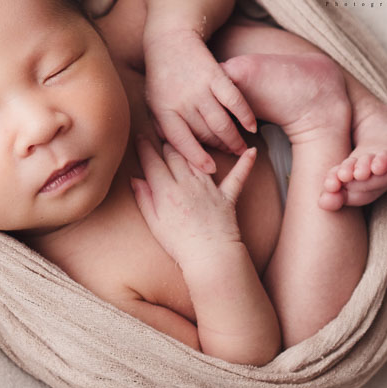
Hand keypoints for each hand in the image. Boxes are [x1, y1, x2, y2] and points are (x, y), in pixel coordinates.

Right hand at [129, 134, 258, 269]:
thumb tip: (134, 178)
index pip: (152, 162)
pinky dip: (245, 164)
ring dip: (193, 144)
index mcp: (166, 191)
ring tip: (189, 132)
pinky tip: (252, 151)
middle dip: (167, 140)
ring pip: (199, 158)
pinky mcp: (227, 196)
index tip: (140, 136)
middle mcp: (187, 184)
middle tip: (163, 130)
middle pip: (175, 154)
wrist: (209, 257)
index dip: (145, 147)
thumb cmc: (178, 245)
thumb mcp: (154, 223)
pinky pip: (238, 176)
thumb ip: (144, 198)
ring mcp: (209, 188)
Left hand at [142, 27, 257, 173]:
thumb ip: (164, 125)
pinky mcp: (216, 76)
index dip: (197, 158)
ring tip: (241, 147)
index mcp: (164, 110)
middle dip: (220, 148)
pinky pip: (234, 101)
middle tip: (232, 154)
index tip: (210, 169)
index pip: (182, 142)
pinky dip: (245, 116)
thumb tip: (173, 151)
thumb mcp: (155, 101)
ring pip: (222, 123)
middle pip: (206, 134)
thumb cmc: (162, 76)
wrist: (170, 40)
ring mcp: (200, 88)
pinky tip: (252, 127)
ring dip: (234, 138)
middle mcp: (182, 101)